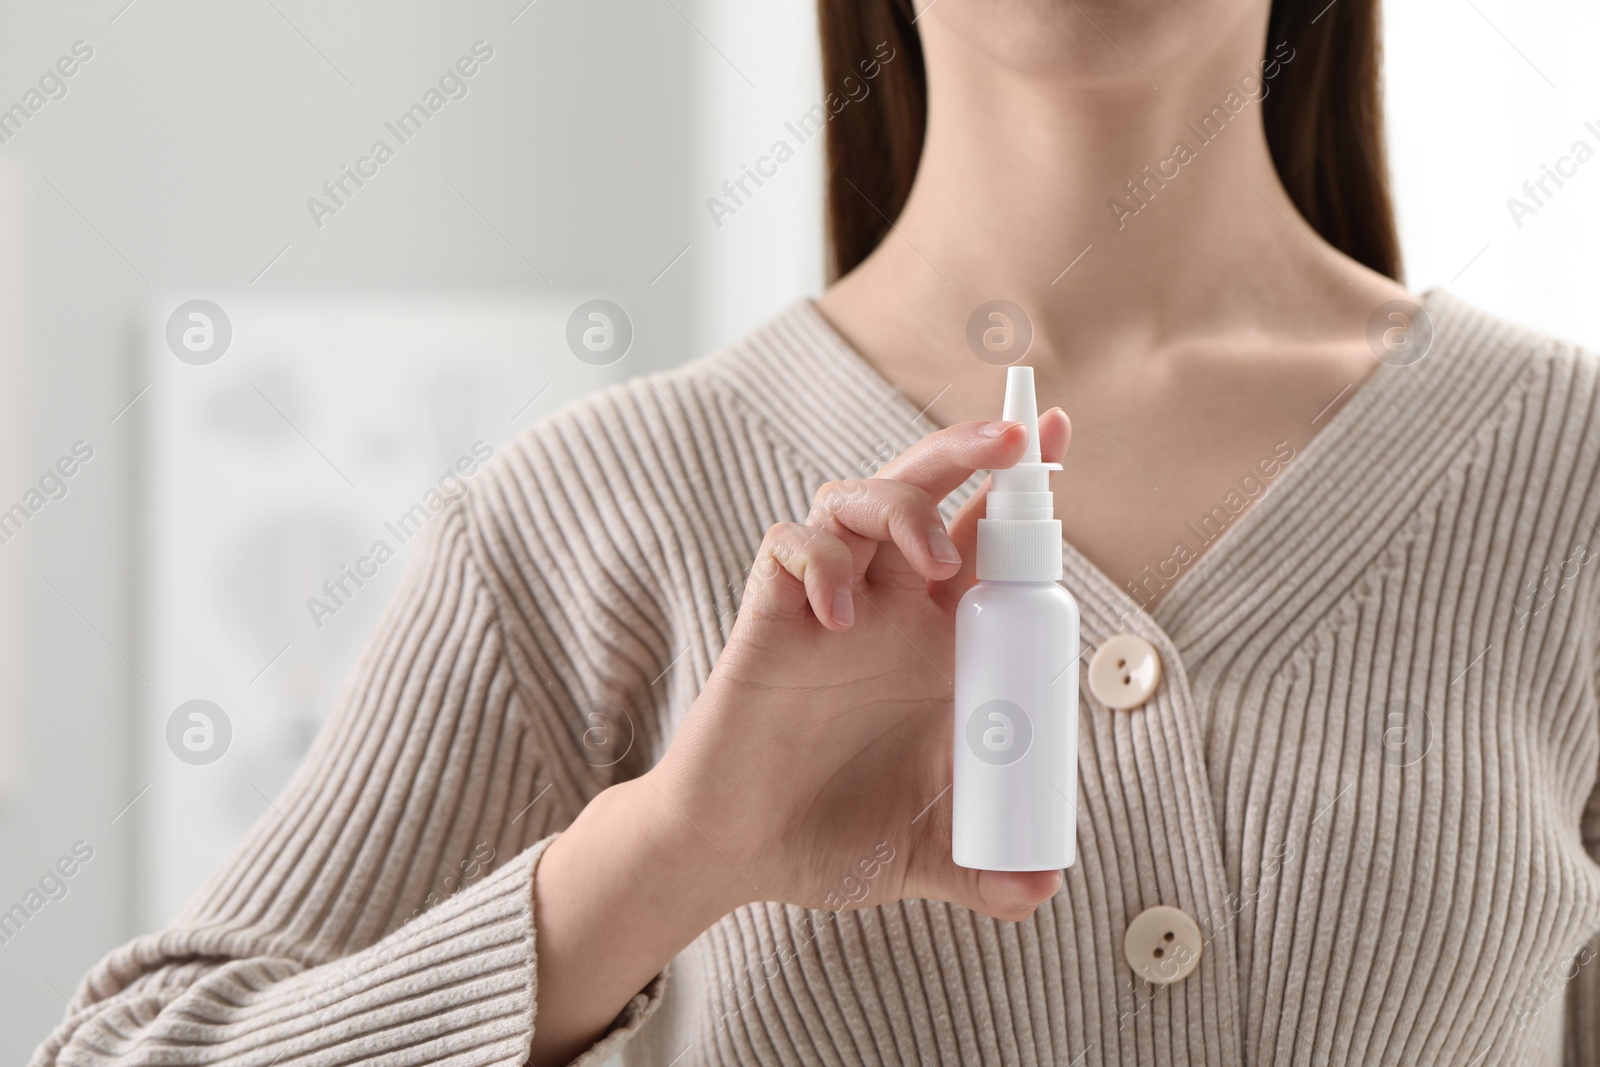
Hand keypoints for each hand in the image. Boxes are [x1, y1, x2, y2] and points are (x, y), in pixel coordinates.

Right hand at [646, 409, 1072, 920]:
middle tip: (1016, 439)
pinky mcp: (770, 617)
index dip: (1020, 487)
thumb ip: (987, 871)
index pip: (986, 542)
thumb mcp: (929, 855)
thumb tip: (1045, 887)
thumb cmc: (833, 835)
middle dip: (968, 452)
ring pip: (858, 497)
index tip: (1057, 438)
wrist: (743, 855)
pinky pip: (790, 545)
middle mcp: (888, 610)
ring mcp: (828, 606)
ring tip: (934, 562)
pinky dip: (818, 555)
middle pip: (927, 492)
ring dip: (902, 503)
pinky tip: (837, 611)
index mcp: (939, 644)